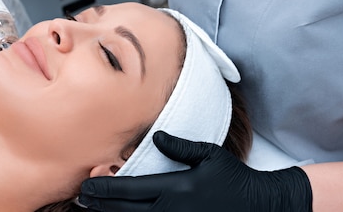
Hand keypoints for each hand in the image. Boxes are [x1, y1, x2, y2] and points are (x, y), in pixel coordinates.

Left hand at [78, 131, 312, 211]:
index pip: (130, 189)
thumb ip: (180, 147)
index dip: (105, 188)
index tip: (86, 186)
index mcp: (176, 188)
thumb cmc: (234, 177)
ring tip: (92, 210)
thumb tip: (156, 138)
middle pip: (126, 209)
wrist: (260, 204)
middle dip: (100, 205)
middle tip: (81, 198)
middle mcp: (172, 209)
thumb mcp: (209, 155)